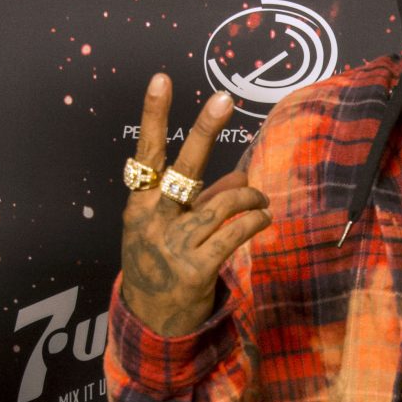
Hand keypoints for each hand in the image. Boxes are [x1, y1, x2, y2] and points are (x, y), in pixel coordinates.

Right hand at [119, 75, 271, 337]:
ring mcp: (172, 245)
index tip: (161, 79)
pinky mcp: (195, 269)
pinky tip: (262, 217)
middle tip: (224, 97)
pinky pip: (234, 232)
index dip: (153, 115)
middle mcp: (152, 219)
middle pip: (183, 166)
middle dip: (204, 129)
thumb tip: (238, 176)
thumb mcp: (166, 228)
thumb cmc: (161, 263)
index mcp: (139, 204)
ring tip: (260, 198)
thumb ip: (198, 199)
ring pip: (222, 202)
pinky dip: (254, 220)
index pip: (146, 152)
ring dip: (250, 195)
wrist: (152, 322)